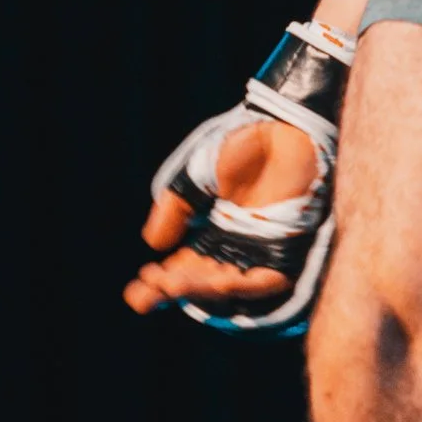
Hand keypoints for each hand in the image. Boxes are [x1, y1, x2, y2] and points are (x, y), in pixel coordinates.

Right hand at [123, 112, 318, 315]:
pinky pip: (267, 280)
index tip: (135, 294)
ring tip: (174, 285)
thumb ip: (175, 209)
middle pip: (201, 284)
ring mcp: (259, 249)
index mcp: (210, 234)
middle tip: (151, 290)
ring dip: (202, 290)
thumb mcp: (194, 178)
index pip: (181, 271)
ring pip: (229, 286)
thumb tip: (153, 244)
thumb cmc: (237, 147)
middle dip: (174, 291)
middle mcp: (233, 248)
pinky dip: (244, 285)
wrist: (277, 126)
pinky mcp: (286, 247)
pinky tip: (218, 282)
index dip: (158, 286)